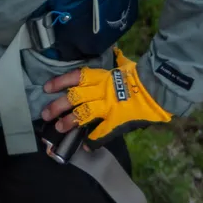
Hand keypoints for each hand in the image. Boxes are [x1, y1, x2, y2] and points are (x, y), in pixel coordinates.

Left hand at [42, 50, 171, 141]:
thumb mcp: (124, 65)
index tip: (46, 87)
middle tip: (45, 114)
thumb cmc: (140, 75)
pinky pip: (101, 133)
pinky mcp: (116, 122)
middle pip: (74, 97)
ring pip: (83, 114)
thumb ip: (115, 65)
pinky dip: (92, 141)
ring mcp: (108, 107)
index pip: (75, 77)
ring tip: (58, 128)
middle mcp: (100, 90)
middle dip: (58, 106)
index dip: (60, 82)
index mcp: (101, 76)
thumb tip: (115, 56)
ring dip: (69, 122)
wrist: (157, 88)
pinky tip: (84, 147)